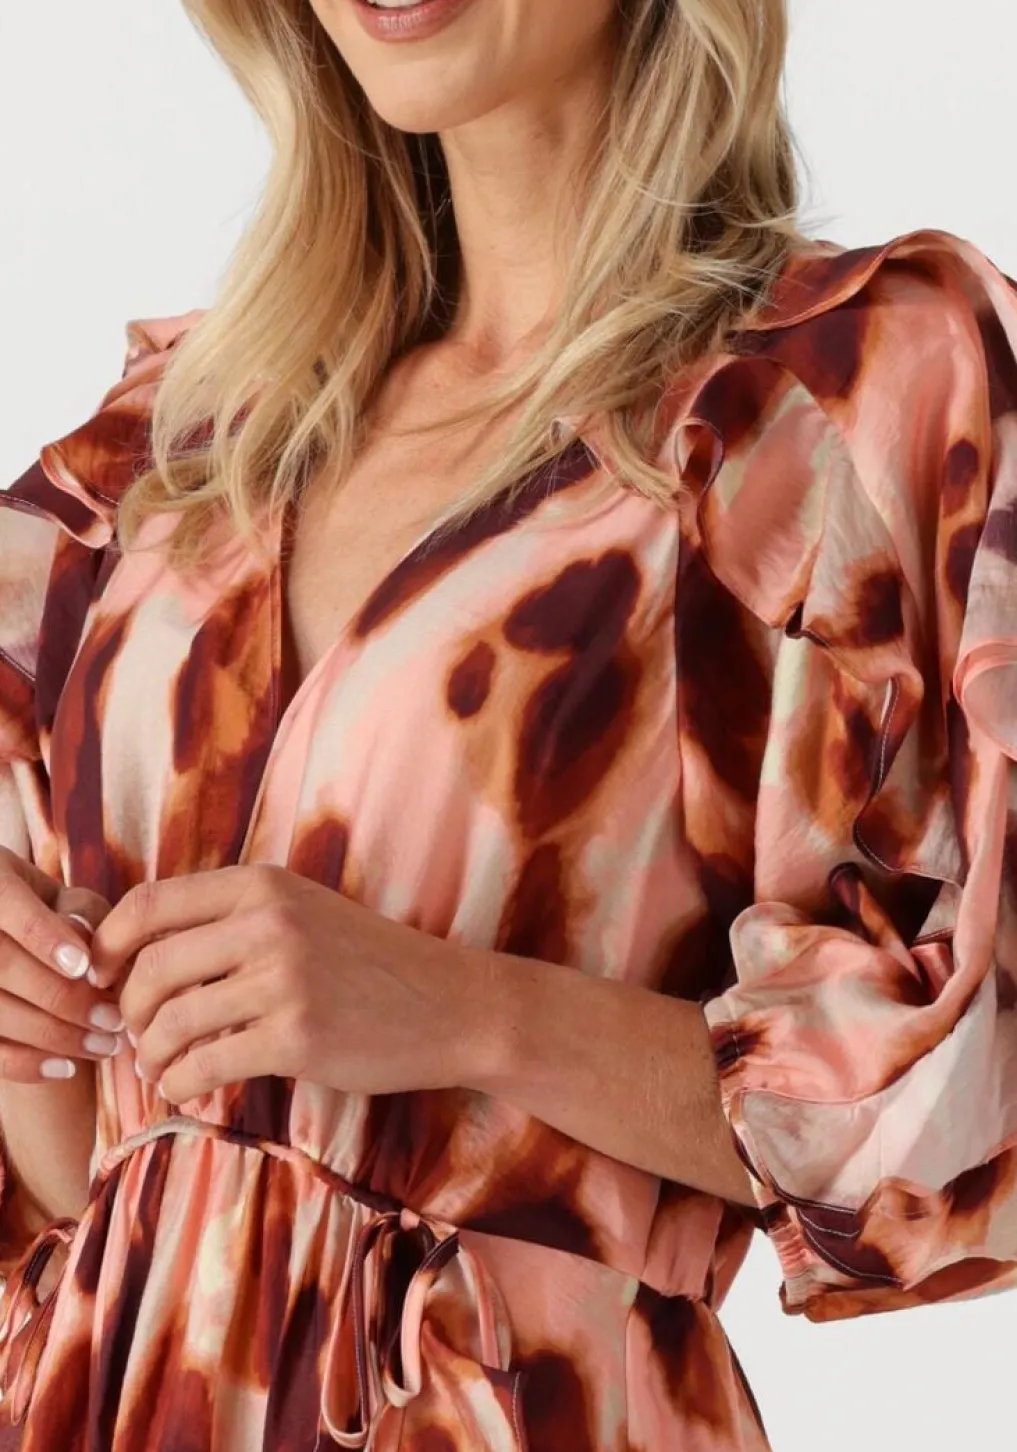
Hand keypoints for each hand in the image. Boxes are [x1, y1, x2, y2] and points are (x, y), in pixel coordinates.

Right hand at [0, 848, 121, 1081]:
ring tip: (105, 1046)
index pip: (6, 904)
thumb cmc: (48, 911)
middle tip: (114, 1019)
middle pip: (2, 966)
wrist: (8, 934)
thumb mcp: (63, 896)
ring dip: (53, 1036)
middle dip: (63, 999)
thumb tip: (84, 938)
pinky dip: (24, 1063)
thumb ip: (78, 910)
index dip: (44, 938)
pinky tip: (67, 1067)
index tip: (86, 967)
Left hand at [91, 866, 493, 1103]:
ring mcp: (283, 979)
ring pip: (171, 1021)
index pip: (149, 903)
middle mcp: (269, 923)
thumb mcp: (305, 911)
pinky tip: (187, 1087)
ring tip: (159, 1067)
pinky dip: (180, 1082)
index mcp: (263, 885)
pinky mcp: (297, 1037)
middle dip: (127, 1011)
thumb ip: (235, 918)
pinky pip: (205, 1064)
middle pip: (150, 967)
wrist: (451, 1005)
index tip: (99, 977)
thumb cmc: (371, 963)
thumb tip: (142, 949)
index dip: (107, 944)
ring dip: (150, 1054)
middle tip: (133, 1035)